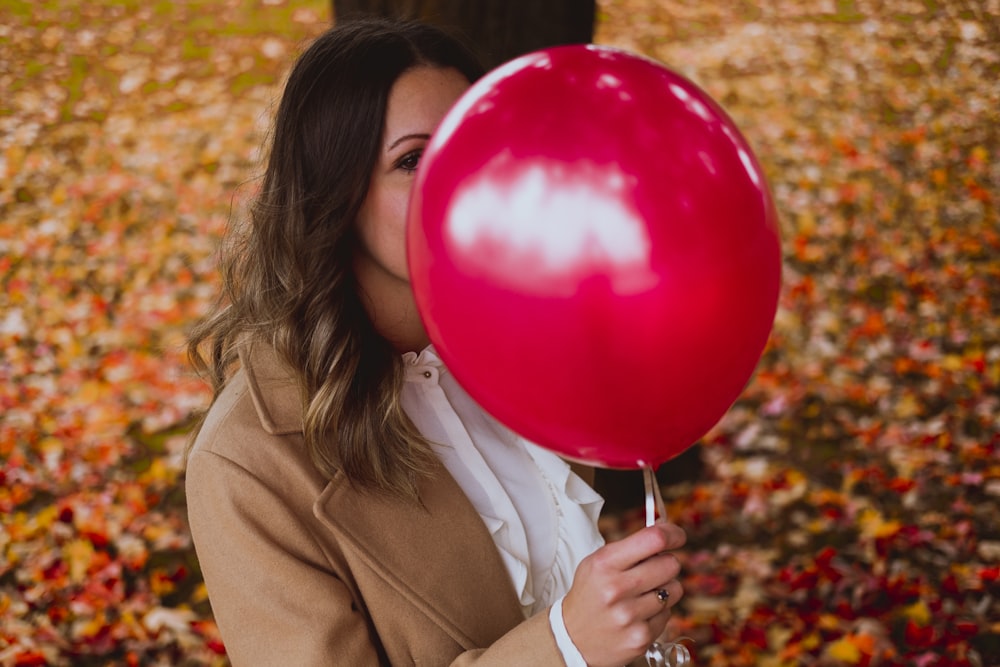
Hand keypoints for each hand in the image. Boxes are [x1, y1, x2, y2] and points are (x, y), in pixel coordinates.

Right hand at [561, 521, 685, 666]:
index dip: (673, 534)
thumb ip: (630, 547)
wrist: (572, 639)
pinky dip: (658, 612)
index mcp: (604, 564)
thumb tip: (666, 531)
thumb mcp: (598, 563)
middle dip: (665, 564)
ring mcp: (629, 616)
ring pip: (674, 590)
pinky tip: (639, 615)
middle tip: (652, 570)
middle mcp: (616, 588)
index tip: (677, 536)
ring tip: (642, 595)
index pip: (654, 539)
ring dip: (664, 590)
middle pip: (670, 564)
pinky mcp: (641, 638)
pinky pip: (668, 614)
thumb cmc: (590, 594)